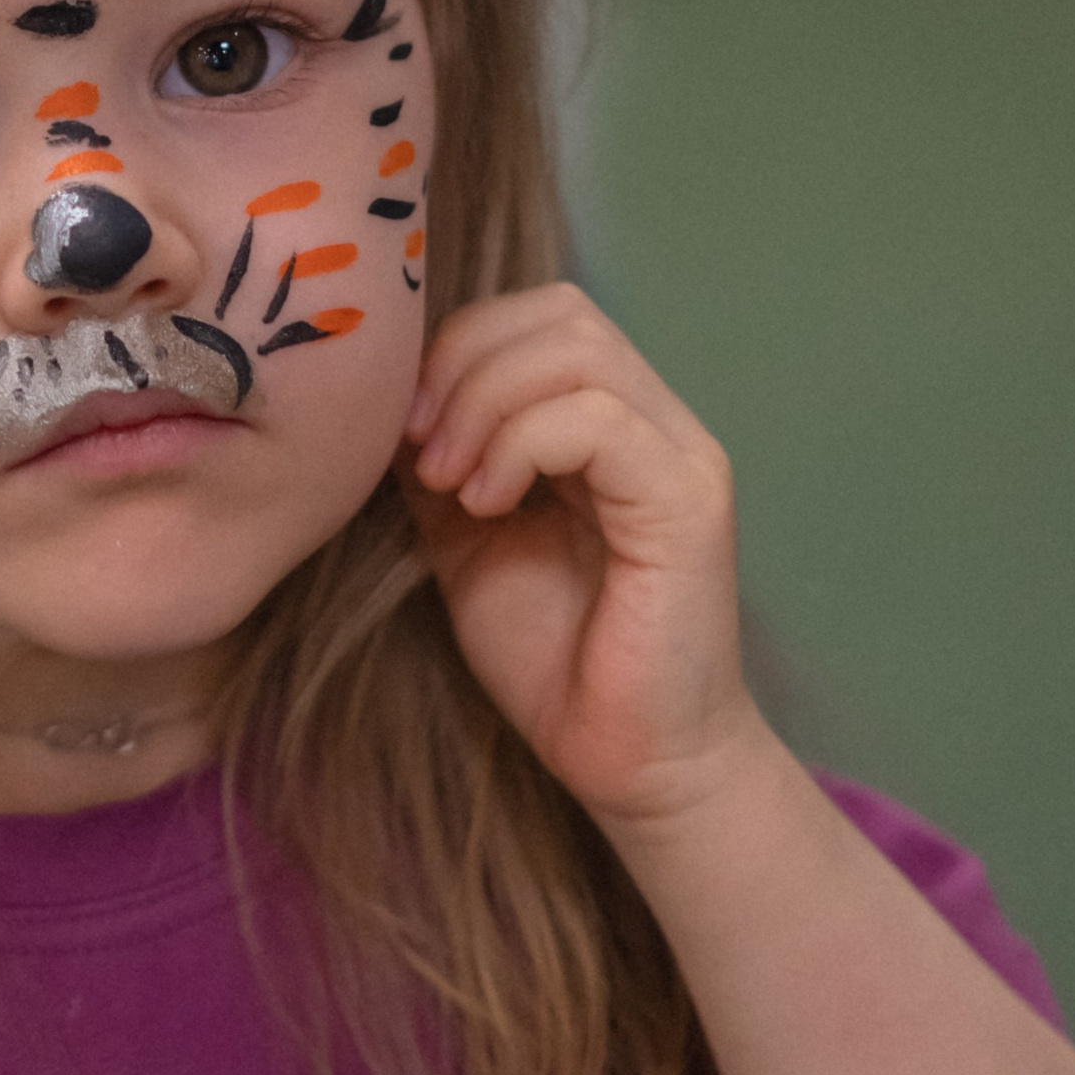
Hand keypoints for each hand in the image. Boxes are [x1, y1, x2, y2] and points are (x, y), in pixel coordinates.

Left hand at [406, 284, 762, 841]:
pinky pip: (599, 420)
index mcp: (608, 421)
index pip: (538, 315)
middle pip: (559, 313)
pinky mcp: (688, 501)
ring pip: (578, 351)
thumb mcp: (466, 539)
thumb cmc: (553, 659)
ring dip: (485, 401)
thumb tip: (386, 403)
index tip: (402, 428)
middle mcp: (657, 421)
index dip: (457, 347)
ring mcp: (679, 455)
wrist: (629, 762)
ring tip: (451, 479)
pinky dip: (522, 443)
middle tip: (419, 446)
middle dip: (465, 362)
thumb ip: (441, 462)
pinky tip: (487, 504)